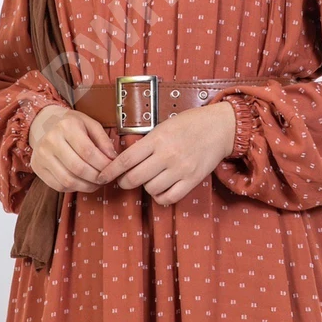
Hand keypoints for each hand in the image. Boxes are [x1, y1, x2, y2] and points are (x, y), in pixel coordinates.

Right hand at [28, 104, 116, 192]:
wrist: (45, 124)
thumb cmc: (72, 124)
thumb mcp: (90, 124)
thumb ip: (103, 140)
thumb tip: (113, 159)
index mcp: (66, 126)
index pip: (87, 151)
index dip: (103, 164)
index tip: (112, 169)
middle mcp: (51, 140)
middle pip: (78, 168)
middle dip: (96, 177)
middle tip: (106, 179)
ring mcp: (41, 155)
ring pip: (68, 180)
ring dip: (86, 186)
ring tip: (97, 183)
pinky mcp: (37, 168)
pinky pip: (58, 185)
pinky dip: (74, 188)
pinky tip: (83, 183)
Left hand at [95, 101, 235, 204]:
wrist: (219, 128)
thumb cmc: (189, 123)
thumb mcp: (164, 126)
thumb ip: (146, 142)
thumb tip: (126, 160)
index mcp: (157, 139)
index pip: (126, 159)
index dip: (110, 171)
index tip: (102, 177)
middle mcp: (167, 155)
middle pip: (134, 178)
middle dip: (124, 182)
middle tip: (124, 180)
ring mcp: (180, 169)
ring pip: (150, 189)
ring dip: (145, 186)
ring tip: (150, 178)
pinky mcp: (192, 180)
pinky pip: (168, 198)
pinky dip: (160, 196)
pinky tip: (161, 188)